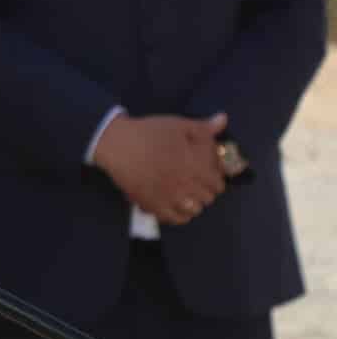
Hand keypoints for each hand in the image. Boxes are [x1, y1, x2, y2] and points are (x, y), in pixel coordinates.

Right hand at [93, 111, 228, 225]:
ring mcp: (169, 198)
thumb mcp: (177, 125)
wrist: (116, 144)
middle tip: (195, 182)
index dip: (215, 179)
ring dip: (193, 202)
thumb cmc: (149, 132)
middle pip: (207, 198)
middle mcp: (185, 185)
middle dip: (204, 190)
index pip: (218, 184)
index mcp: (195, 166)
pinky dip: (179, 215)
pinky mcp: (153, 205)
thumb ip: (203, 127)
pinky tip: (174, 205)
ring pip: (193, 210)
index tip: (208, 174)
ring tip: (185, 194)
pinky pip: (174, 219)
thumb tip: (223, 119)